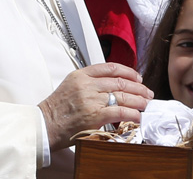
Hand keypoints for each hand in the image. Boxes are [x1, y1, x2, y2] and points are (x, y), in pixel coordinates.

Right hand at [38, 62, 153, 150]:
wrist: (44, 125)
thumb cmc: (56, 110)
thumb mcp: (70, 86)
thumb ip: (89, 83)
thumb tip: (112, 87)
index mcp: (81, 75)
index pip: (110, 67)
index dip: (128, 71)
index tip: (137, 77)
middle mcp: (87, 84)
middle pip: (120, 81)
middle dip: (138, 87)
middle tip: (147, 93)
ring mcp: (91, 99)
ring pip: (123, 96)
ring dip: (138, 100)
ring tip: (146, 104)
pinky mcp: (95, 115)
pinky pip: (120, 112)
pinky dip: (132, 114)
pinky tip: (138, 116)